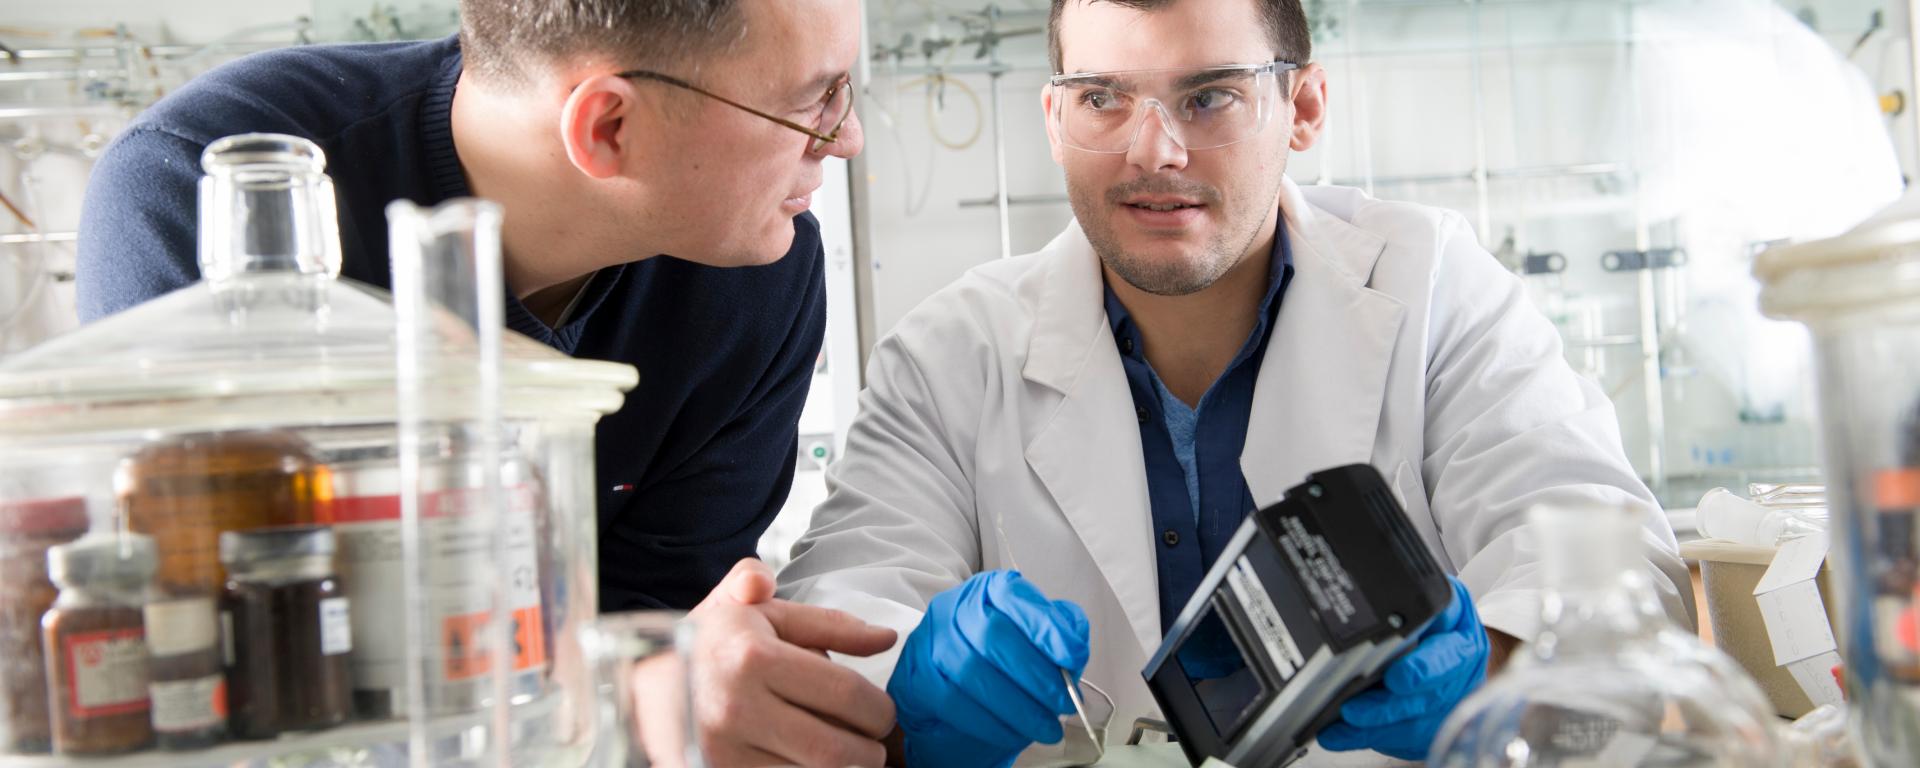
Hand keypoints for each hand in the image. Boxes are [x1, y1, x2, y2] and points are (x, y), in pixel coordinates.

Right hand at [678, 559, 898, 766]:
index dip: (880, 709)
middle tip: (870, 740)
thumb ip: (827, 622)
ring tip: (840, 750)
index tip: (882, 712)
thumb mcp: (764, 613)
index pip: (847, 695)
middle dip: (869, 750)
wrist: (646, 682)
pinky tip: (806, 760)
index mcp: (753, 657)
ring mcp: (723, 752)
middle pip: (837, 749)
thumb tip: (886, 638)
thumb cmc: (714, 642)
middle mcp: (736, 708)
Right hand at [888, 570, 1090, 767]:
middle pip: (992, 636)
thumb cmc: (1002, 661)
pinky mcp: (915, 678)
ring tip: (1046, 726)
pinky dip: (990, 722)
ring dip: (1017, 706)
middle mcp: (952, 607)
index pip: (1013, 596)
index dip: (1045, 626)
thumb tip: (1073, 646)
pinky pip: (952, 702)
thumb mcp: (1036, 637)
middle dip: (1036, 676)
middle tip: (1064, 703)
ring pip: (971, 671)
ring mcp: (928, 642)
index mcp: (987, 590)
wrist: (956, 691)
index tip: (1074, 657)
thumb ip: (1060, 631)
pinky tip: (1014, 733)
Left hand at [1317, 576, 1489, 760]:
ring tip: (1342, 729)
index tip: (1396, 679)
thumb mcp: (1427, 594)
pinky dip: (1381, 739)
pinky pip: (1414, 739)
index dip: (1423, 669)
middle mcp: (1465, 670)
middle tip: (1353, 710)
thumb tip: (1371, 605)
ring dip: (1379, 730)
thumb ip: (1407, 600)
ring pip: (1421, 724)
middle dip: (1389, 707)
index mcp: (1462, 633)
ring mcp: (1457, 699)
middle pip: (1430, 697)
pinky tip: (1350, 737)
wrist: (1458, 639)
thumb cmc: (1435, 616)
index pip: (1448, 654)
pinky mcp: (1443, 721)